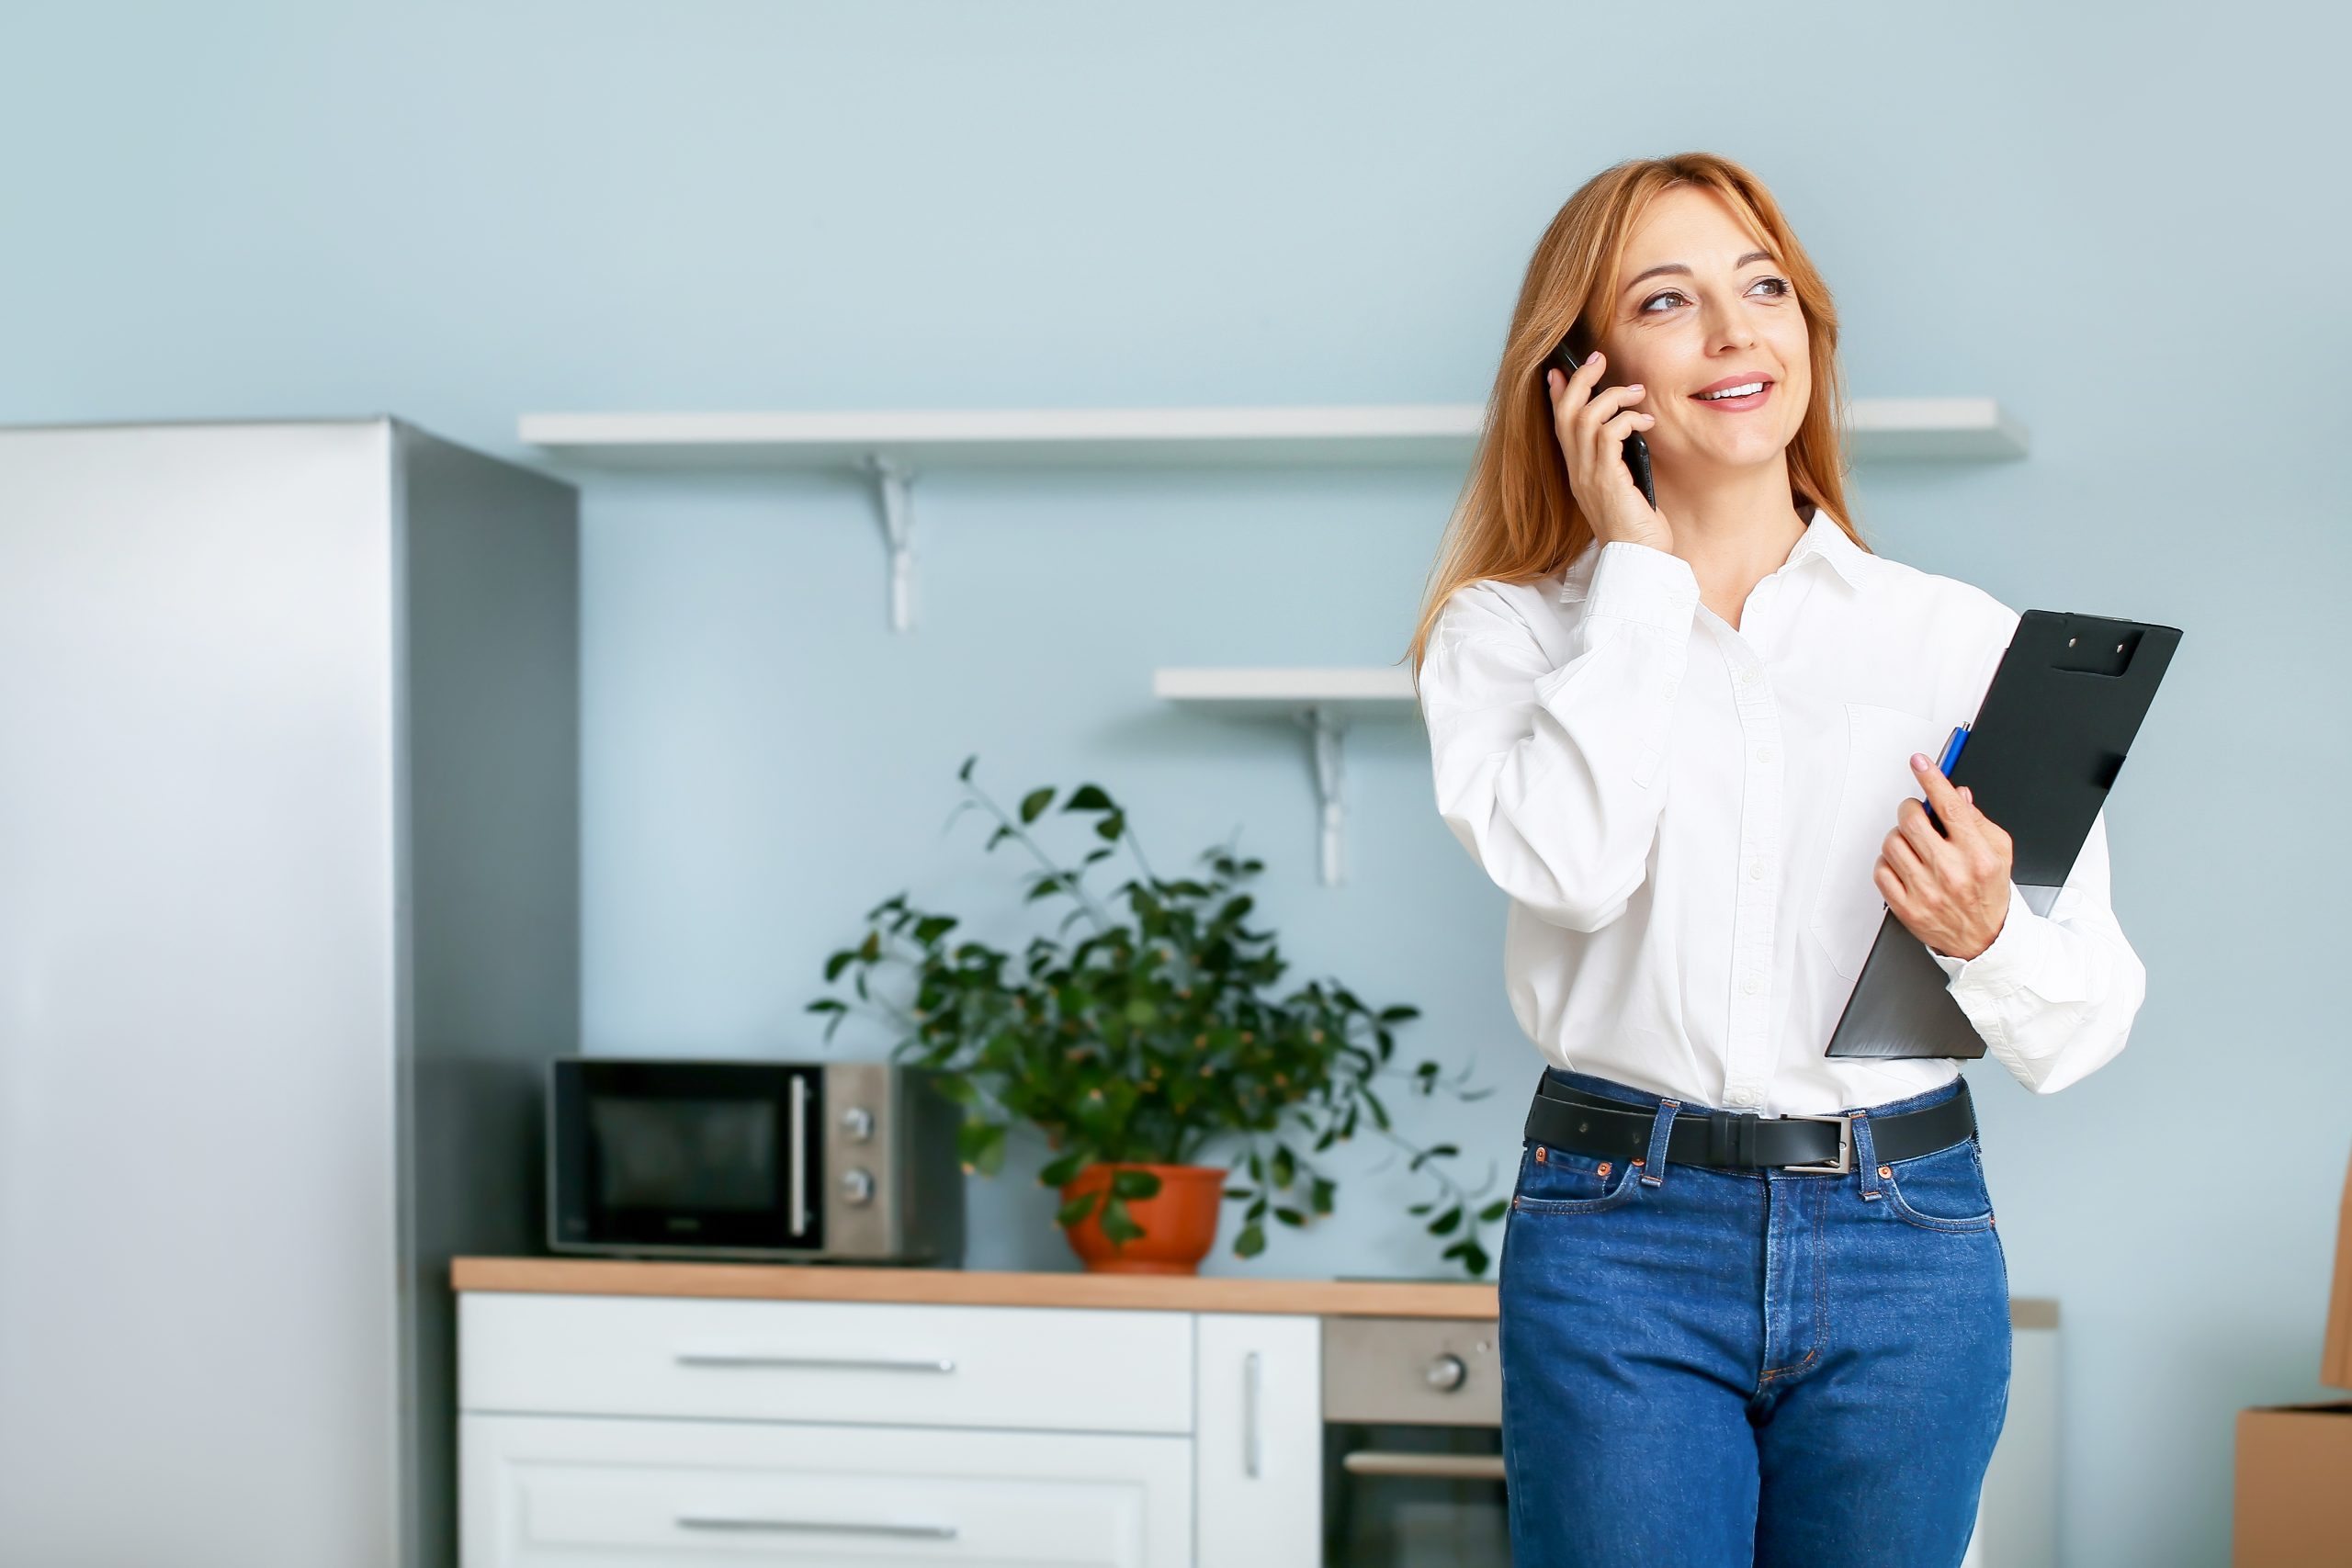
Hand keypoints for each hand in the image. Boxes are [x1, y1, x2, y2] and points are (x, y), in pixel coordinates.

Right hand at [1545, 350, 1671, 553]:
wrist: (1638, 558)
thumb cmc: (1638, 527)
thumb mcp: (1624, 486)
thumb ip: (1619, 460)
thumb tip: (1629, 431)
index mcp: (1578, 472)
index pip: (1559, 426)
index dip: (1556, 395)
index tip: (1558, 371)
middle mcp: (1578, 471)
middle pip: (1567, 413)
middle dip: (1580, 379)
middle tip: (1599, 359)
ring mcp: (1589, 475)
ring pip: (1586, 417)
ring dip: (1613, 396)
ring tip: (1637, 392)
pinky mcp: (1608, 478)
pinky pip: (1610, 433)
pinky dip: (1627, 419)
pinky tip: (1645, 422)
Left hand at [1875, 756, 2012, 961]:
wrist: (1985, 940)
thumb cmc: (1990, 892)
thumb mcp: (2000, 852)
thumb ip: (1978, 820)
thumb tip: (1957, 794)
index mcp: (1977, 855)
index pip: (1949, 807)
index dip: (1932, 778)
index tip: (1920, 762)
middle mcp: (1950, 872)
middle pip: (1912, 820)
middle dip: (1911, 809)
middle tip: (1917, 813)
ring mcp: (1926, 891)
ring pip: (1892, 842)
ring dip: (1899, 837)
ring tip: (1914, 845)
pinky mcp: (1906, 907)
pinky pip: (1881, 869)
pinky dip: (1888, 862)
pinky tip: (1905, 866)